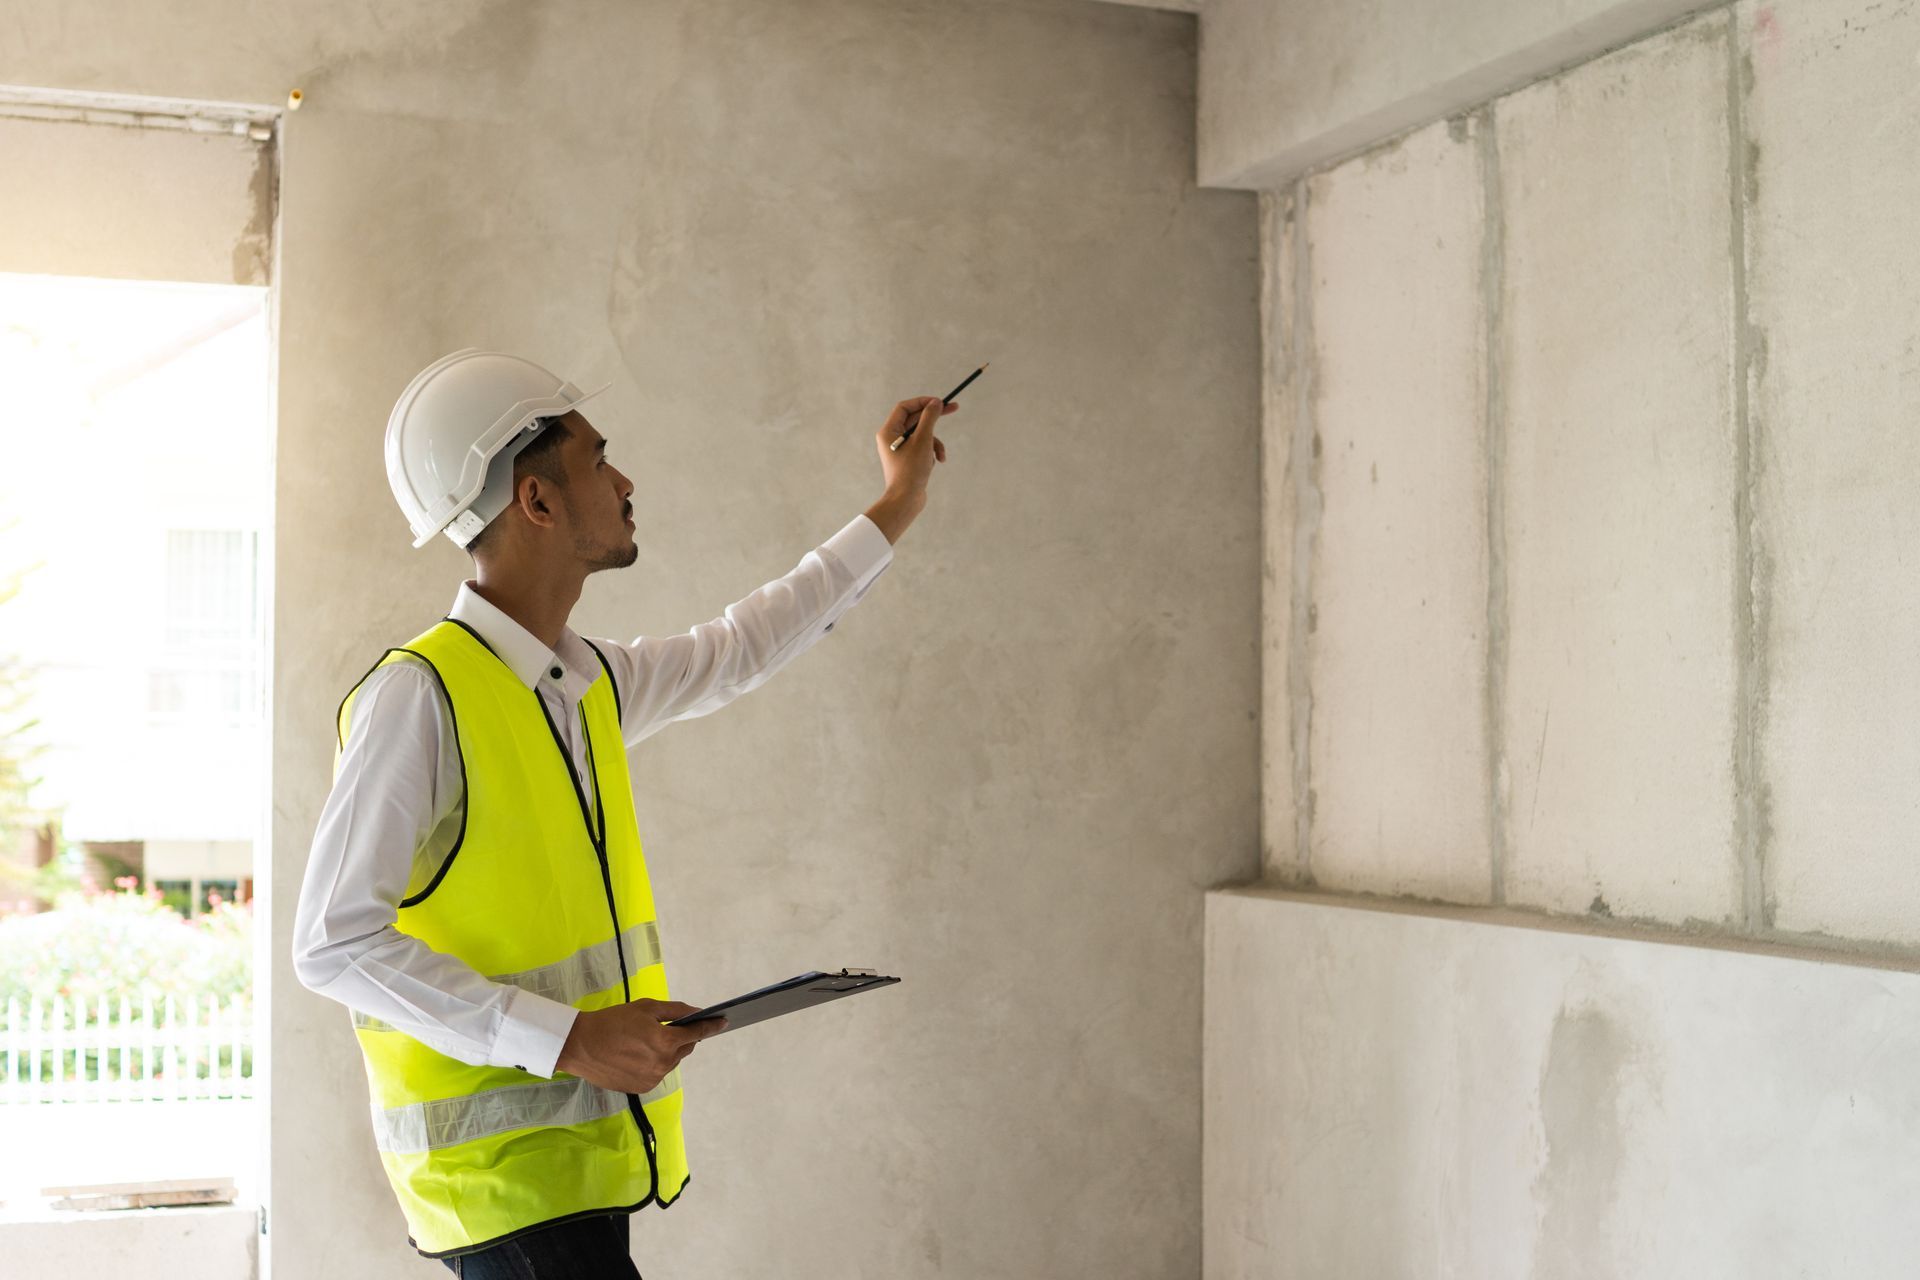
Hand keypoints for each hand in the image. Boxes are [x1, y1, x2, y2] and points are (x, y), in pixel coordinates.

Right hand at [555, 998, 727, 1094]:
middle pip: (684, 1049)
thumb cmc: (613, 1021)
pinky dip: (654, 1063)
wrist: (581, 1045)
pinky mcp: (642, 1088)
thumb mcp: (645, 1008)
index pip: (697, 1033)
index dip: (712, 1026)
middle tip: (666, 1028)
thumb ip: (675, 1011)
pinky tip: (636, 1055)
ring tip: (645, 1041)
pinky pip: (657, 1073)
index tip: (724, 1022)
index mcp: (665, 1042)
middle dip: (682, 1038)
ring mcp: (652, 1078)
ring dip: (667, 1051)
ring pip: (671, 1062)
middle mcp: (663, 1063)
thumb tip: (696, 1012)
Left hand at [867, 396, 956, 543]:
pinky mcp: (908, 460)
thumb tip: (935, 402)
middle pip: (915, 419)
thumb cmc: (911, 470)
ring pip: (923, 435)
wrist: (905, 500)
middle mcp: (891, 438)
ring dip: (935, 443)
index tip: (940, 401)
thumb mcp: (923, 440)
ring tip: (939, 456)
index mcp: (889, 431)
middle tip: (954, 408)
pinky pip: (923, 448)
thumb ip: (929, 418)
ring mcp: (900, 449)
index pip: (905, 407)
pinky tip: (934, 464)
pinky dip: (932, 453)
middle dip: (934, 419)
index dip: (923, 402)